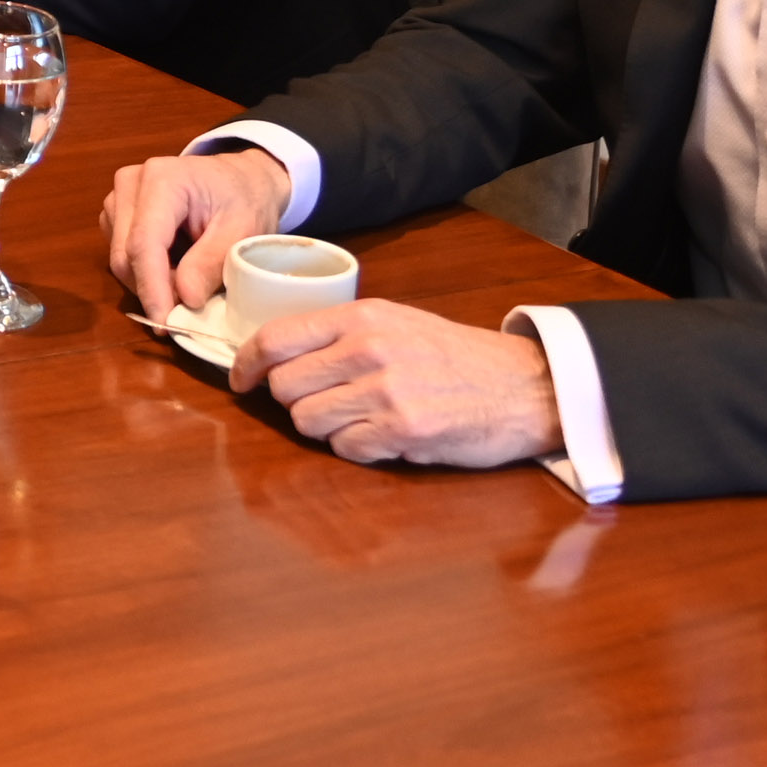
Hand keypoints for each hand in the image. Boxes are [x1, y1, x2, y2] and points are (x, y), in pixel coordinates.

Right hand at [98, 142, 294, 321]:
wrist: (239, 179)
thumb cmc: (245, 199)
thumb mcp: (243, 230)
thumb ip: (211, 262)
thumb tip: (184, 299)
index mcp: (162, 180)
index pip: (144, 242)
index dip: (151, 287)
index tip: (164, 324)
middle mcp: (130, 184)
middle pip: (125, 254)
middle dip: (153, 289)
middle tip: (188, 308)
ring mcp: (118, 198)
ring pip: (119, 259)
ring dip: (150, 282)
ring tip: (188, 280)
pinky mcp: (116, 213)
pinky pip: (120, 255)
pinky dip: (145, 273)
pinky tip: (174, 267)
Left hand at [235, 301, 563, 469]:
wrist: (525, 386)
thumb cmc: (456, 356)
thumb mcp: (397, 323)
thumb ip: (341, 335)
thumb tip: (277, 355)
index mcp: (362, 318)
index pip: (275, 338)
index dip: (246, 363)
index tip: (241, 380)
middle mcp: (368, 350)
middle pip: (285, 386)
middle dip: (293, 401)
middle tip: (322, 402)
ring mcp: (385, 392)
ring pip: (307, 421)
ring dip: (325, 427)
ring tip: (359, 418)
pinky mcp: (403, 431)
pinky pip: (345, 448)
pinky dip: (356, 448)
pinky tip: (384, 435)